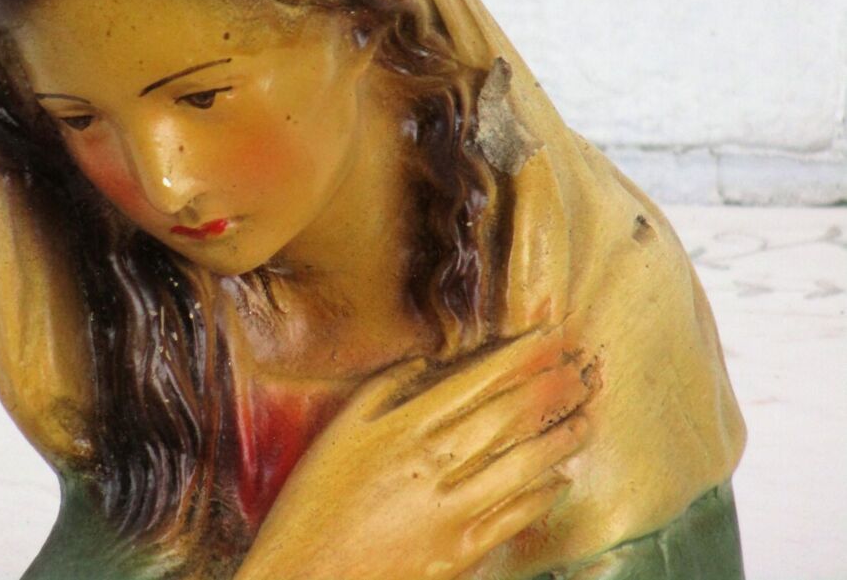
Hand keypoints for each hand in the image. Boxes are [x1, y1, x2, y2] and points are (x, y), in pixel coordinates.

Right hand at [233, 330, 591, 579]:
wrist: (307, 574)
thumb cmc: (314, 501)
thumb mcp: (339, 431)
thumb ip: (383, 389)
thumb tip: (425, 363)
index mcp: (404, 426)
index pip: (477, 380)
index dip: (519, 357)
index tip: (549, 336)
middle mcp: (434, 462)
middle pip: (506, 416)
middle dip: (548, 388)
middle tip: (580, 367)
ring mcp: (451, 508)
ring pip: (520, 464)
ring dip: (557, 438)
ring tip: (585, 418)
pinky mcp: (459, 550)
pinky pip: (512, 517)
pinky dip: (540, 497)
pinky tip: (558, 481)